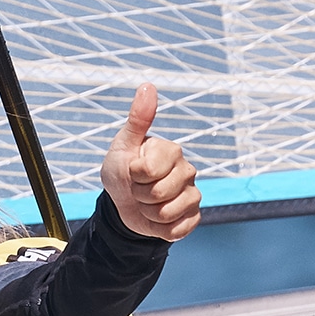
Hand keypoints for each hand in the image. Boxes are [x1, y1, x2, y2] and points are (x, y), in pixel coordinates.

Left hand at [99, 84, 200, 241]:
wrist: (122, 204)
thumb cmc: (122, 170)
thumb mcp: (122, 145)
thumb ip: (137, 119)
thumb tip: (147, 85)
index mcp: (171, 151)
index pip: (147, 171)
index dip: (132, 176)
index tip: (131, 171)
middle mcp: (187, 170)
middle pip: (158, 194)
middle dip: (138, 196)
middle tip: (137, 189)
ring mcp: (192, 195)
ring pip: (166, 214)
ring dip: (148, 214)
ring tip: (146, 203)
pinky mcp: (192, 217)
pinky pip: (176, 230)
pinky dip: (160, 229)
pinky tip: (157, 218)